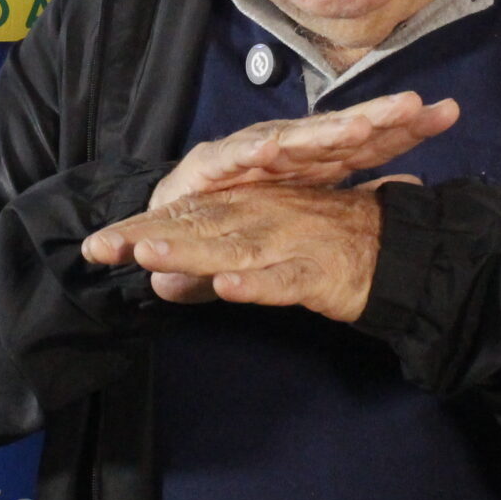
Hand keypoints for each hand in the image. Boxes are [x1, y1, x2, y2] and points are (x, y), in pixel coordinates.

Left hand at [81, 183, 387, 323]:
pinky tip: (227, 289)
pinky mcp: (321, 273)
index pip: (187, 219)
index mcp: (252, 211)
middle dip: (151, 237)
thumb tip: (168, 286)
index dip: (140, 230)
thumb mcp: (267, 258)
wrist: (404, 255)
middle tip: (104, 248)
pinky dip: (257, 284)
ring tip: (147, 255)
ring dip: (191, 253)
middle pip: (199, 229)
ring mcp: (292, 244)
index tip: (96, 249)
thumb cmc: (335, 249)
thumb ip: (216, 271)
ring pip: (234, 248)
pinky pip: (285, 280)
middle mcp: (267, 220)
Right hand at [148, 91, 457, 210]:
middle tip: (412, 106)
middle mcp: (288, 149)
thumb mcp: (309, 210)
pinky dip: (250, 152)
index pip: (369, 140)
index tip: (449, 113)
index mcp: (317, 161)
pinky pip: (233, 159)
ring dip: (322, 132)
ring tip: (355, 127)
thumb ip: (359, 201)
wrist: (173, 222)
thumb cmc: (246, 211)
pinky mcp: (209, 167)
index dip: (407, 128)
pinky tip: (270, 149)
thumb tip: (419, 187)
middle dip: (375, 117)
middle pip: (339, 130)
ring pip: (294, 138)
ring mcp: (250, 154)